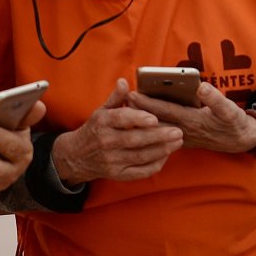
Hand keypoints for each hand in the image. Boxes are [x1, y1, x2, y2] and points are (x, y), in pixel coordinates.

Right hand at [55, 80, 183, 182]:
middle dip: (158, 136)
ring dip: (161, 150)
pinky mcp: (117, 174)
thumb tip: (124, 81)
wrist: (77, 156)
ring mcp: (111, 160)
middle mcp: (106, 142)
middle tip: (178, 131)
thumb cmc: (96, 129)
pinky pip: (139, 172)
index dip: (138, 119)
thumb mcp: (101, 111)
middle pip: (135, 140)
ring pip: (140, 156)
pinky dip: (154, 165)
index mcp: (103, 122)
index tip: (155, 118)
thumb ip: (116, 97)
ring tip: (178, 142)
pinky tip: (167, 156)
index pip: (121, 119)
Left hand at [129, 80, 255, 153]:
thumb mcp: (229, 110)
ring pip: (157, 127)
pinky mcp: (183, 139)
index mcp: (192, 120)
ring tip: (127, 109)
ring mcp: (182, 136)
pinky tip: (141, 124)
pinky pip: (162, 133)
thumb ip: (215, 99)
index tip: (131, 94)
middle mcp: (183, 130)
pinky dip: (151, 127)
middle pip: (156, 119)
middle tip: (121, 99)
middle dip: (138, 110)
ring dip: (142, 119)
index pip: (164, 110)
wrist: (240, 141)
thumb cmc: (233, 123)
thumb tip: (200, 87)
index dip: (147, 102)